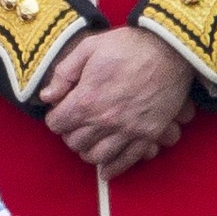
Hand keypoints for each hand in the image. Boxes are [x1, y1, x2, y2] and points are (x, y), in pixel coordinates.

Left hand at [39, 26, 194, 181]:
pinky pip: (126, 161)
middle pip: (74, 143)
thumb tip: (47, 96)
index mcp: (87, 99)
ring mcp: (128, 130)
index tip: (61, 111)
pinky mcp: (148, 134)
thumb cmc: (128, 45)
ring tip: (89, 141)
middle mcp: (105, 120)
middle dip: (70, 134)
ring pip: (96, 156)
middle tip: (75, 124)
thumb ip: (64, 73)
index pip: (57, 124)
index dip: (55, 117)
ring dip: (88, 151)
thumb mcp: (89, 47)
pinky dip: (113, 168)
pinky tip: (105, 170)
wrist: (170, 49)